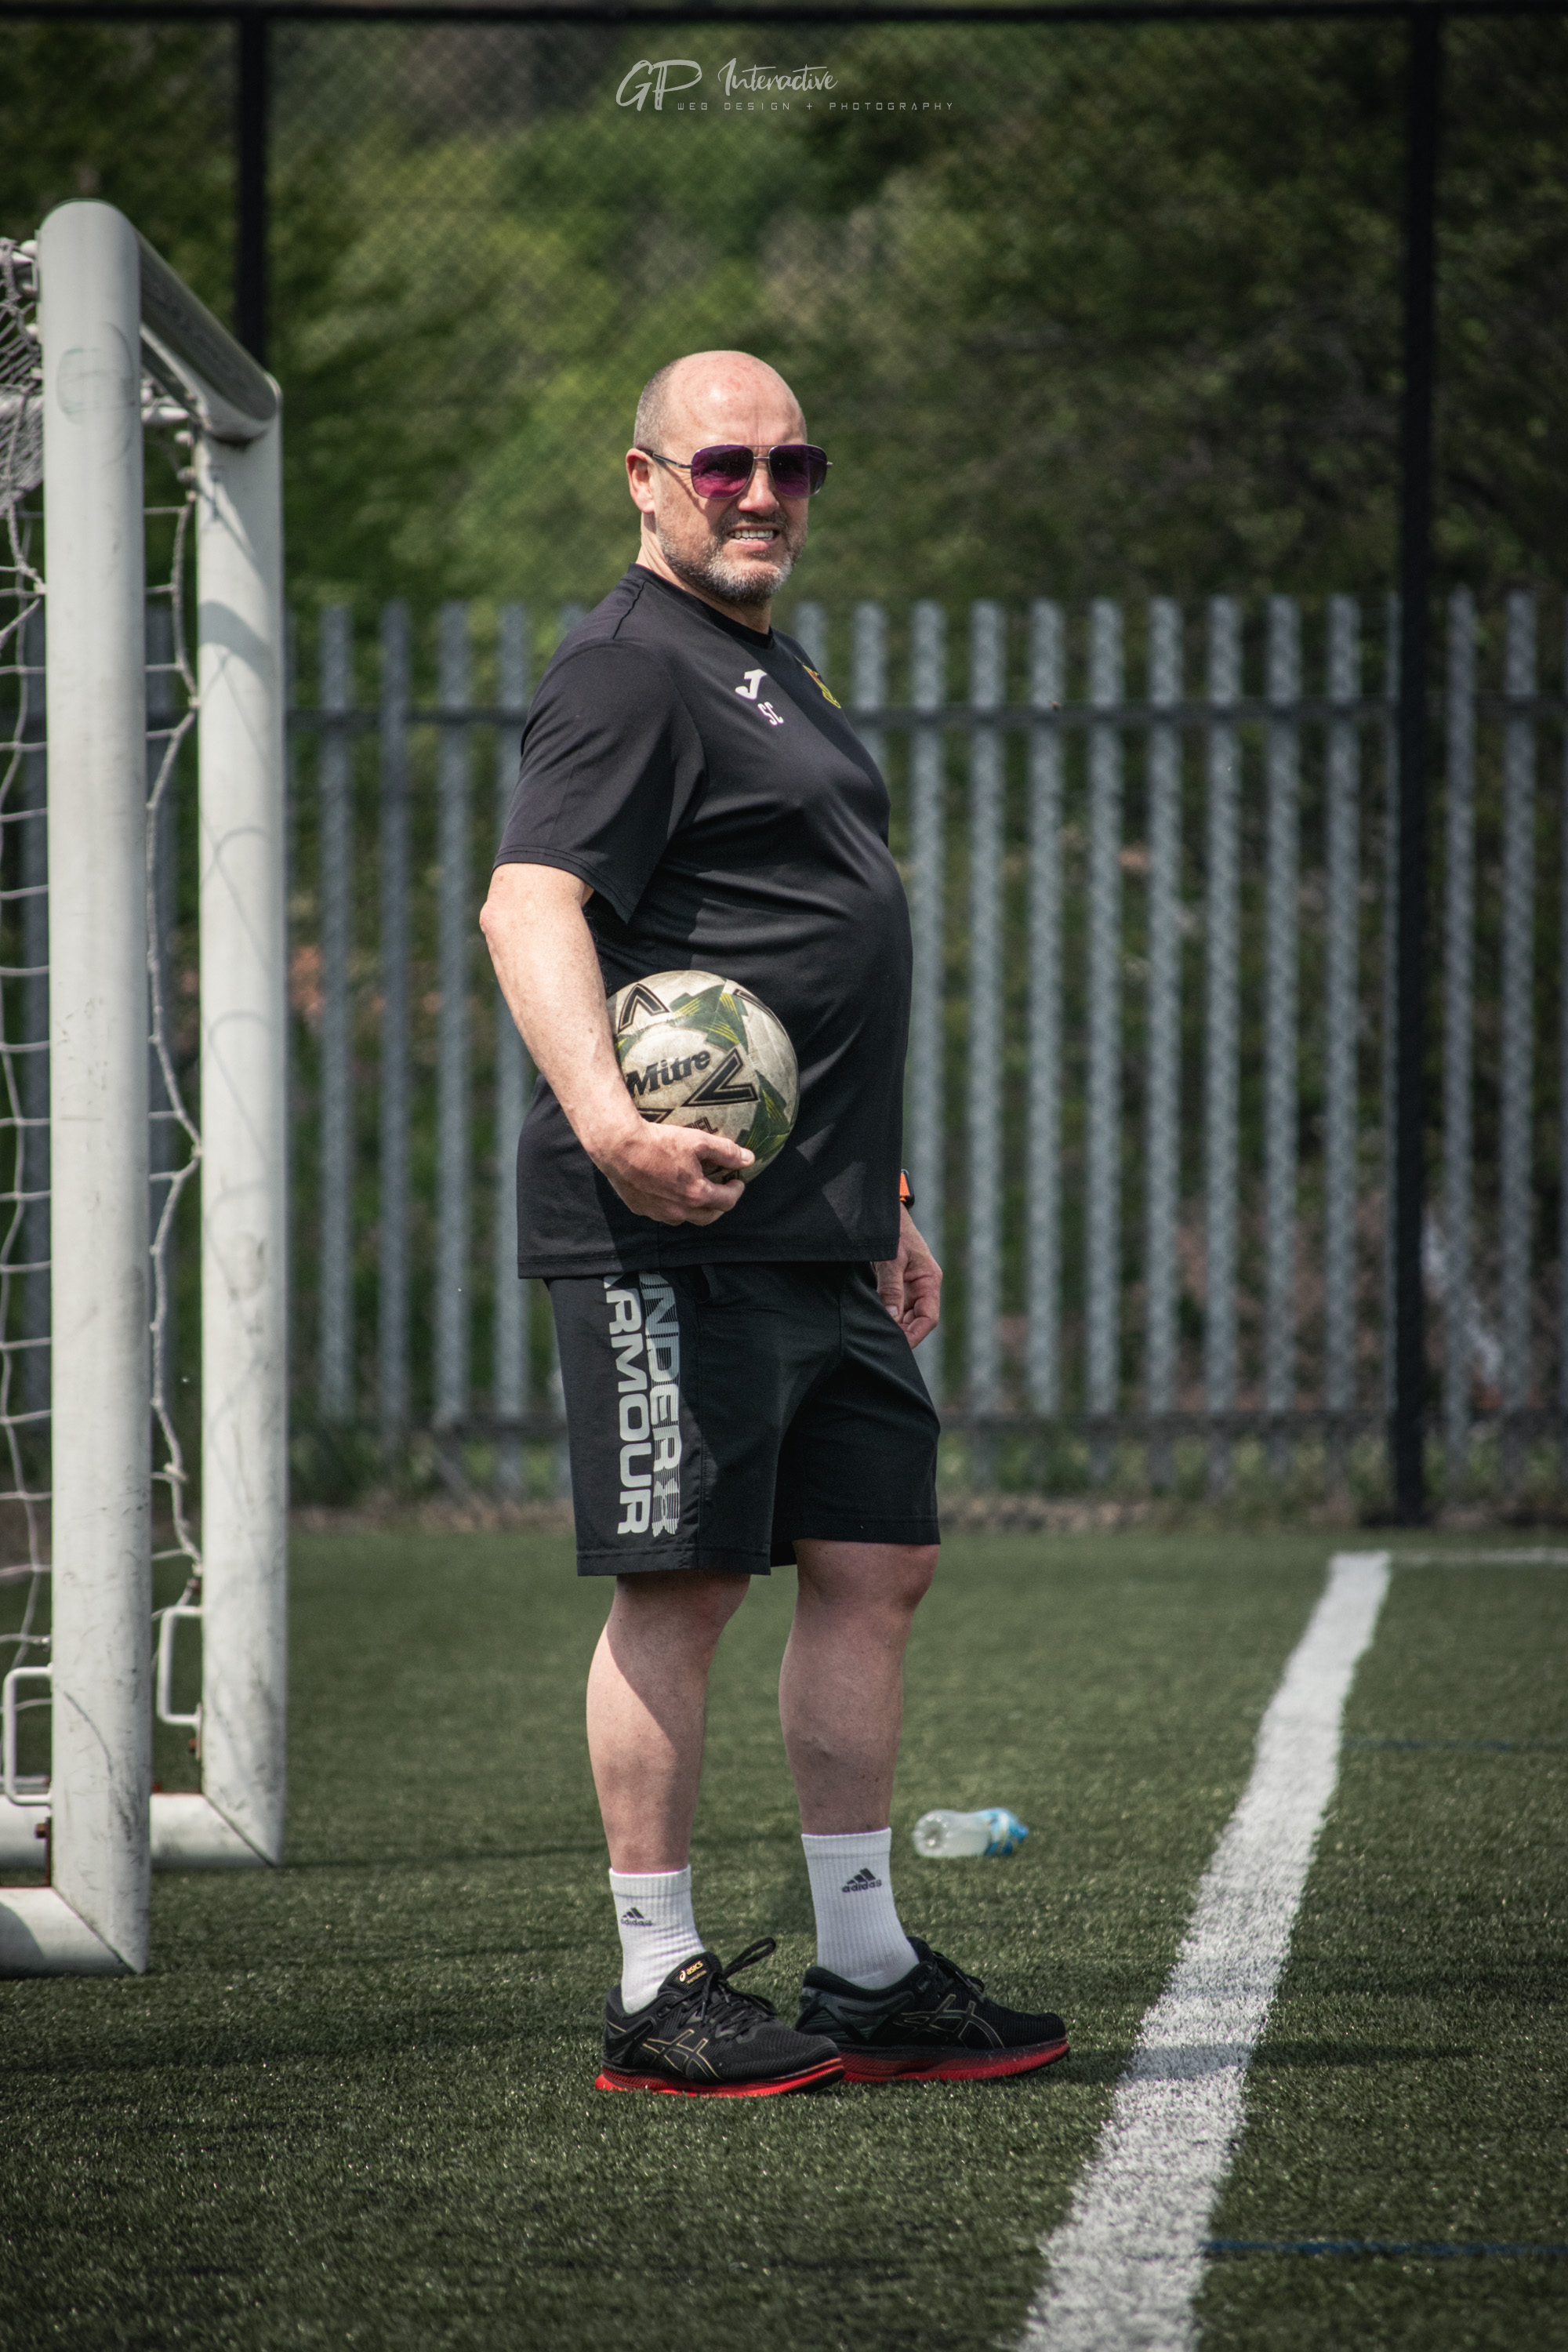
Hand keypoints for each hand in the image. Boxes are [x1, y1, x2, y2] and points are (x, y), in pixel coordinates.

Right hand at [594, 1118, 752, 1225]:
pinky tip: (668, 1191)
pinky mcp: (640, 1208)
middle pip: (708, 1217)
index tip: (737, 1181)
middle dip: (719, 1205)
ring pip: (685, 1218)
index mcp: (696, 1195)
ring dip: (695, 1209)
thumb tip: (749, 1159)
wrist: (619, 1146)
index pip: (727, 1202)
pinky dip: (672, 1206)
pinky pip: (662, 1213)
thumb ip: (726, 1152)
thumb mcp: (698, 1141)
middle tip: (721, 1190)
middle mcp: (679, 1210)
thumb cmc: (659, 1142)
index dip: (736, 1191)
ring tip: (696, 1193)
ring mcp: (658, 1213)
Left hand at [873, 1207, 941, 1346]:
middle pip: (919, 1320)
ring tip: (878, 1336)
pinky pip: (897, 1306)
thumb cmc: (892, 1233)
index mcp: (929, 1280)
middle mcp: (924, 1286)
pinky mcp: (899, 1284)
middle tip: (883, 1343)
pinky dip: (889, 1316)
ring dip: (896, 1327)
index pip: (929, 1317)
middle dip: (904, 1334)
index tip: (899, 1345)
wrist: (883, 1215)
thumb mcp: (891, 1260)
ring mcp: (912, 1286)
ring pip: (907, 1315)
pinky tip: (875, 1322)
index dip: (916, 1334)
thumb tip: (893, 1317)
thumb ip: (892, 1288)